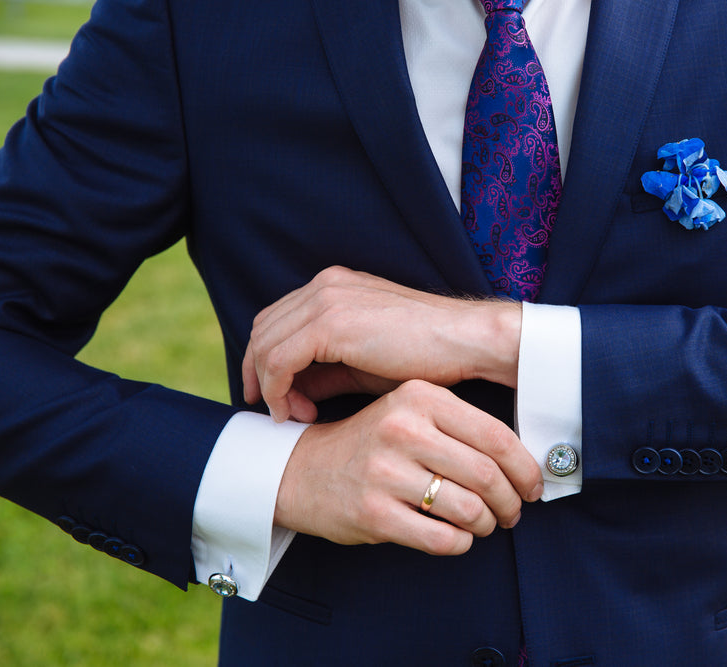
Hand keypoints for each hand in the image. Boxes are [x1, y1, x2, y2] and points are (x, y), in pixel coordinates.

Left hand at [243, 266, 521, 422]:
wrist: (466, 342)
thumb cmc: (427, 356)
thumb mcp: (363, 364)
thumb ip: (324, 372)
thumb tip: (291, 393)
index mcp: (333, 287)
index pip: (276, 321)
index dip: (266, 363)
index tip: (279, 399)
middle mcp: (324, 286)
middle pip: (263, 330)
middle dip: (260, 375)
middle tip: (282, 413)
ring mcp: (325, 300)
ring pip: (264, 345)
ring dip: (270, 387)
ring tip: (295, 417)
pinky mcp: (330, 322)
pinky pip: (279, 360)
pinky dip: (278, 390)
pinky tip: (301, 412)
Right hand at [274, 380, 543, 553]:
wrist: (303, 470)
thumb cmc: (372, 443)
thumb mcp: (410, 412)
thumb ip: (461, 427)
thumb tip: (524, 464)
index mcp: (419, 397)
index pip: (496, 436)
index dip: (525, 468)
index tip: (533, 486)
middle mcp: (403, 429)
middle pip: (487, 475)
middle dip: (510, 502)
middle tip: (512, 512)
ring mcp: (385, 472)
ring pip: (469, 510)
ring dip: (486, 524)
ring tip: (483, 524)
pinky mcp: (372, 513)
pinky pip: (441, 538)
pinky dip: (459, 543)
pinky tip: (456, 537)